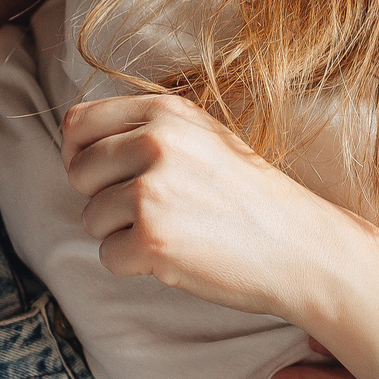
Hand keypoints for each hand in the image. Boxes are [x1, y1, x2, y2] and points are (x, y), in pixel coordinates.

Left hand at [61, 92, 361, 319]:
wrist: (301, 246)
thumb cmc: (251, 198)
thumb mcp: (203, 138)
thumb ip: (146, 131)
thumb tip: (76, 143)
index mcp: (166, 113)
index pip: (79, 122)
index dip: (78, 153)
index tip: (98, 175)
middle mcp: (155, 143)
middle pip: (78, 171)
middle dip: (101, 198)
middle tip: (148, 212)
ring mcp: (151, 191)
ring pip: (90, 218)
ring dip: (121, 234)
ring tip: (174, 232)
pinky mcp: (151, 240)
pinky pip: (108, 257)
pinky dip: (135, 266)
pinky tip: (177, 256)